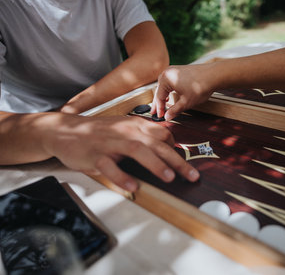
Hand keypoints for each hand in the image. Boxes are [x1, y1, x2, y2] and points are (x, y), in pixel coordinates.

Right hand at [42, 114, 199, 191]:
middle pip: (156, 145)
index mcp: (135, 125)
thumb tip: (168, 144)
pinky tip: (133, 187)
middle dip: (177, 161)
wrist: (64, 130)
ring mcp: (110, 143)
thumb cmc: (98, 132)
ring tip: (169, 178)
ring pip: (137, 151)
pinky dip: (122, 176)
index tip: (188, 163)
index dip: (177, 150)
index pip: (163, 136)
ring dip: (155, 164)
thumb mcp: (123, 128)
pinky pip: (110, 166)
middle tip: (192, 175)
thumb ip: (144, 135)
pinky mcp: (95, 155)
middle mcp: (126, 132)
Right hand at [151, 65, 215, 120]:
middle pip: (159, 90)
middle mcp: (168, 72)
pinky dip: (168, 89)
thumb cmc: (200, 87)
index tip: (160, 116)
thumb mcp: (186, 102)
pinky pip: (170, 81)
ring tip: (161, 104)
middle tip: (155, 112)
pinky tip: (169, 94)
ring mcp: (174, 69)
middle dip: (158, 102)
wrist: (214, 75)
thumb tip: (167, 117)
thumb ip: (174, 110)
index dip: (159, 108)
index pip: (159, 97)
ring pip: (164, 85)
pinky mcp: (180, 70)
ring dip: (162, 95)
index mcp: (166, 79)